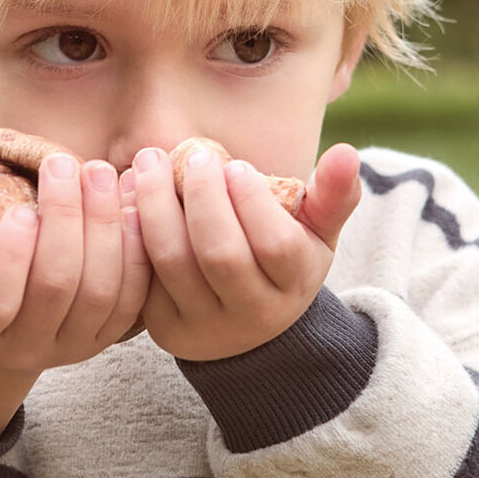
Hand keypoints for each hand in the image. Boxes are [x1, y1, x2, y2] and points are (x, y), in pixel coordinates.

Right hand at [0, 155, 150, 435]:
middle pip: (57, 289)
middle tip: (66, 164)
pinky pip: (133, 297)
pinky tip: (133, 202)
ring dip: (106, 227)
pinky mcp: (108, 336)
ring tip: (99, 173)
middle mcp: (26, 349)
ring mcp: (72, 346)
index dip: (9, 258)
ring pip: (101, 292)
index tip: (20, 207)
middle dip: (67, 220)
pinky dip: (137, 248)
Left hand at [124, 142, 360, 360]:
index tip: (237, 166)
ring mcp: (204, 326)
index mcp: (293, 287)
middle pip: (220, 254)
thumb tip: (348, 152)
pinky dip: (132, 228)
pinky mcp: (163, 325)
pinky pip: (141, 273)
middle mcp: (251, 315)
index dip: (253, 201)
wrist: (246, 325)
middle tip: (196, 157)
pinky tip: (131, 192)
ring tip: (151, 163)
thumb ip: (334, 194)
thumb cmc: (282, 260)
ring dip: (156, 204)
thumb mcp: (316, 233)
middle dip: (203, 196)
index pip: (276, 245)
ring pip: (173, 262)